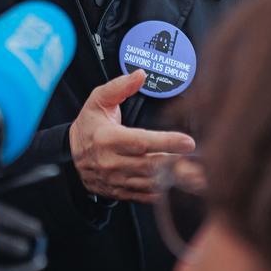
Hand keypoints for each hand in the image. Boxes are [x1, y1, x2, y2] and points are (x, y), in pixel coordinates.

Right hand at [69, 70, 195, 202]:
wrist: (70, 154)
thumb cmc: (88, 125)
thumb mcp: (98, 100)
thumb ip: (120, 86)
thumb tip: (140, 74)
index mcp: (107, 139)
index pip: (141, 141)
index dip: (166, 142)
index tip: (187, 142)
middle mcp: (111, 162)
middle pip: (150, 166)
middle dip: (177, 165)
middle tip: (200, 164)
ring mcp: (116, 179)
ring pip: (150, 183)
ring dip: (174, 181)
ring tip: (197, 177)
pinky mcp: (120, 191)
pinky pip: (144, 195)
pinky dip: (162, 193)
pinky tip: (178, 188)